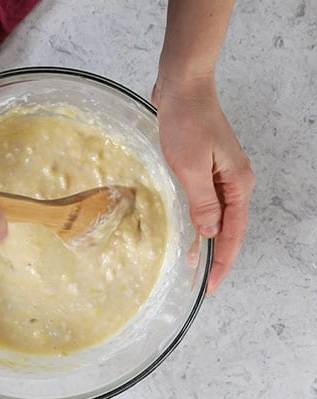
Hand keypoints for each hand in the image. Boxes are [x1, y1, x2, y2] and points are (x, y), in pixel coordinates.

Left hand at [153, 76, 253, 293]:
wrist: (183, 89)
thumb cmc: (187, 123)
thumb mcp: (192, 167)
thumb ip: (202, 203)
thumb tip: (209, 233)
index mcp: (238, 184)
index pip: (233, 234)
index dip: (221, 262)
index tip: (210, 286)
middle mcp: (235, 182)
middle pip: (229, 230)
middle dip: (216, 258)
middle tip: (201, 285)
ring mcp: (222, 176)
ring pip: (218, 219)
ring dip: (207, 243)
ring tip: (193, 268)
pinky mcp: (207, 170)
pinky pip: (207, 205)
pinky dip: (200, 223)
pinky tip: (190, 234)